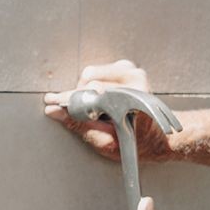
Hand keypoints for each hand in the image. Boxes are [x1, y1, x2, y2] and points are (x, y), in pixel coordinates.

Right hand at [44, 60, 172, 162]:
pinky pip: (98, 71)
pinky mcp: (127, 67)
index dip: (69, 99)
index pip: (92, 93)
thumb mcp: (105, 142)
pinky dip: (92, 84)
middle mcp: (134, 80)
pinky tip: (101, 100)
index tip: (52, 101)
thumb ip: (80, 126)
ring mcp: (132, 71)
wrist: (156, 135)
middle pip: (90, 80)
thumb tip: (54, 111)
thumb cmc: (135, 142)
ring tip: (95, 109)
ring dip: (85, 91)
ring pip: (91, 74)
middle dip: (76, 97)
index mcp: (132, 99)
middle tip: (72, 111)